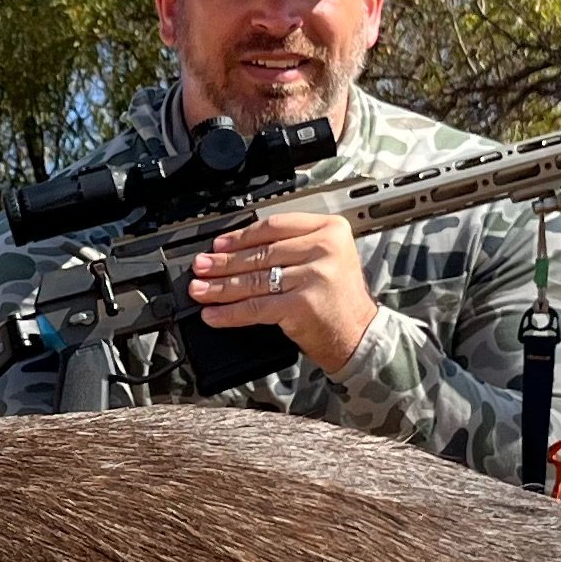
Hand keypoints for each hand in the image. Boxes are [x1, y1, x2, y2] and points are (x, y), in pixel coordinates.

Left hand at [192, 207, 375, 370]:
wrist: (360, 336)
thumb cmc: (339, 299)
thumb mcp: (326, 259)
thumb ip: (292, 247)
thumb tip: (237, 251)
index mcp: (330, 229)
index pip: (275, 226)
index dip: (241, 236)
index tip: (219, 244)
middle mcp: (325, 249)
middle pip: (261, 253)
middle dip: (224, 262)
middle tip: (202, 266)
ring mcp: (314, 276)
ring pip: (255, 280)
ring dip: (221, 287)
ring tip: (200, 289)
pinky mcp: (303, 304)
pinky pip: (257, 307)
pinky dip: (231, 312)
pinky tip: (214, 314)